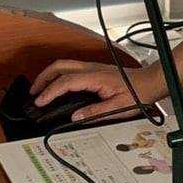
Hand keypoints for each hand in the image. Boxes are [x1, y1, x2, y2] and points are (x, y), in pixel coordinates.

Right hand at [30, 58, 165, 122]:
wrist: (149, 83)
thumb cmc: (136, 94)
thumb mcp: (117, 108)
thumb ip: (95, 112)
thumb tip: (75, 117)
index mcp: (95, 77)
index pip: (66, 82)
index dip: (50, 92)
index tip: (39, 102)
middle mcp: (91, 68)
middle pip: (60, 66)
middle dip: (43, 78)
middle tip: (33, 94)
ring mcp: (92, 67)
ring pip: (64, 65)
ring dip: (49, 75)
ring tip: (40, 90)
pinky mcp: (94, 70)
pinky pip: (71, 68)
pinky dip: (58, 75)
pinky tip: (57, 86)